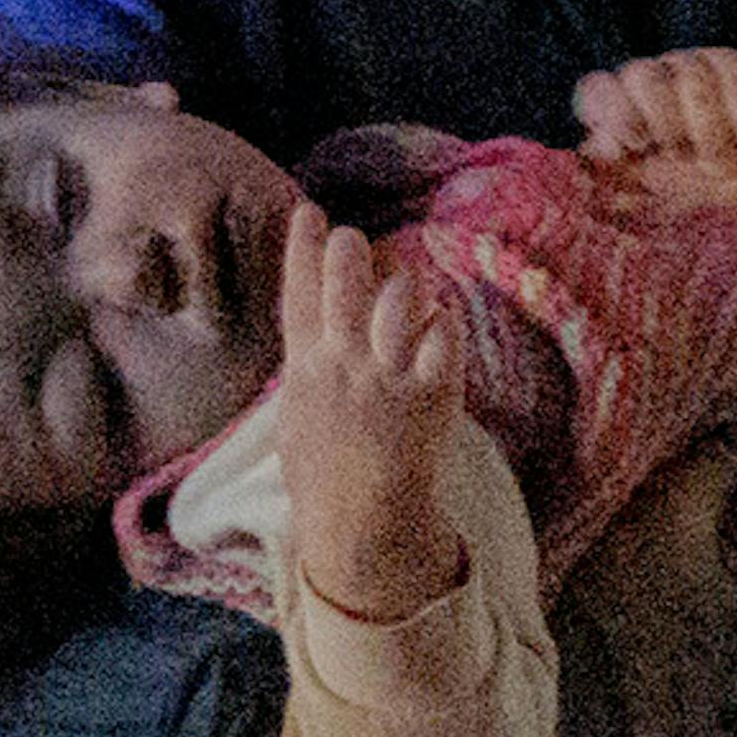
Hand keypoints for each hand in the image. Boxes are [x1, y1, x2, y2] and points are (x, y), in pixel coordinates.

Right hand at [263, 210, 473, 616]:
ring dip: (400, 280)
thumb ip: (304, 373)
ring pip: (399, 296)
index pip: (298, 293)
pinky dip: (440, 320)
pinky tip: (436, 323)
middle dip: (350, 249)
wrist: (364, 525)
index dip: (302, 246)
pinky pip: (442, 332)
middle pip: (346, 279)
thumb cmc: (325, 478)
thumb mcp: (295, 420)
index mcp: (306, 369)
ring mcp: (390, 376)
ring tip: (400, 287)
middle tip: (355, 245)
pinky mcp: (432, 393)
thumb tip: (309, 339)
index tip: (309, 211)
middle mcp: (346, 364)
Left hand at [570, 47, 736, 234]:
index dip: (611, 111)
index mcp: (620, 118)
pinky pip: (731, 69)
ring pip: (688, 69)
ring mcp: (693, 74)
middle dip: (660, 116)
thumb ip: (616, 179)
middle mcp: (652, 89)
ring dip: (706, 123)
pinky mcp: (735, 70)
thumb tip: (598, 147)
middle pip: (639, 74)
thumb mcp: (649, 210)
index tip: (633, 144)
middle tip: (679, 153)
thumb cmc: (694, 213)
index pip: (598, 91)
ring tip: (718, 162)